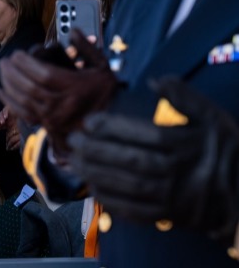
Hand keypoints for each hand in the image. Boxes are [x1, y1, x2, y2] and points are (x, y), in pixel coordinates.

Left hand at [0, 30, 116, 157]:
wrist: (111, 121)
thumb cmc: (104, 91)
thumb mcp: (102, 66)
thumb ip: (87, 47)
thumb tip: (73, 31)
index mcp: (76, 88)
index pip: (44, 75)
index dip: (26, 64)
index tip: (17, 54)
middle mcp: (63, 104)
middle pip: (30, 87)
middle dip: (13, 73)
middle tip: (5, 61)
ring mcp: (54, 118)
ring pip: (24, 101)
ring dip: (9, 84)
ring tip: (2, 72)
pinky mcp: (48, 126)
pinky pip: (24, 114)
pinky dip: (10, 103)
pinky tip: (2, 91)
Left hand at [69, 77, 238, 243]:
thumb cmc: (224, 150)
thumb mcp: (212, 116)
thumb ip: (184, 96)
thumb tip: (155, 81)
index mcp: (187, 145)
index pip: (144, 135)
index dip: (113, 128)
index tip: (89, 121)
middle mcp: (178, 172)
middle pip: (131, 161)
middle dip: (97, 150)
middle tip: (73, 140)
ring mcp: (172, 197)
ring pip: (129, 186)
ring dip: (97, 174)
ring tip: (74, 161)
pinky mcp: (168, 215)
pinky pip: (134, 211)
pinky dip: (111, 201)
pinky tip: (93, 187)